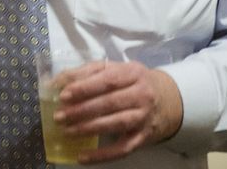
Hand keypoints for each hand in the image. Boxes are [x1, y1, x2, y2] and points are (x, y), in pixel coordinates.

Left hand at [53, 60, 182, 163]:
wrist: (168, 100)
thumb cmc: (133, 83)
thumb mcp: (117, 70)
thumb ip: (88, 72)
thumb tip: (57, 80)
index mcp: (133, 73)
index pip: (108, 79)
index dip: (85, 87)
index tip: (64, 95)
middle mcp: (142, 94)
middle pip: (110, 103)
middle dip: (82, 110)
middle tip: (59, 116)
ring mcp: (144, 117)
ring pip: (116, 124)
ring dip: (89, 129)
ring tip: (67, 132)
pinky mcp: (143, 138)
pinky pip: (122, 149)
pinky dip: (102, 155)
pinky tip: (82, 157)